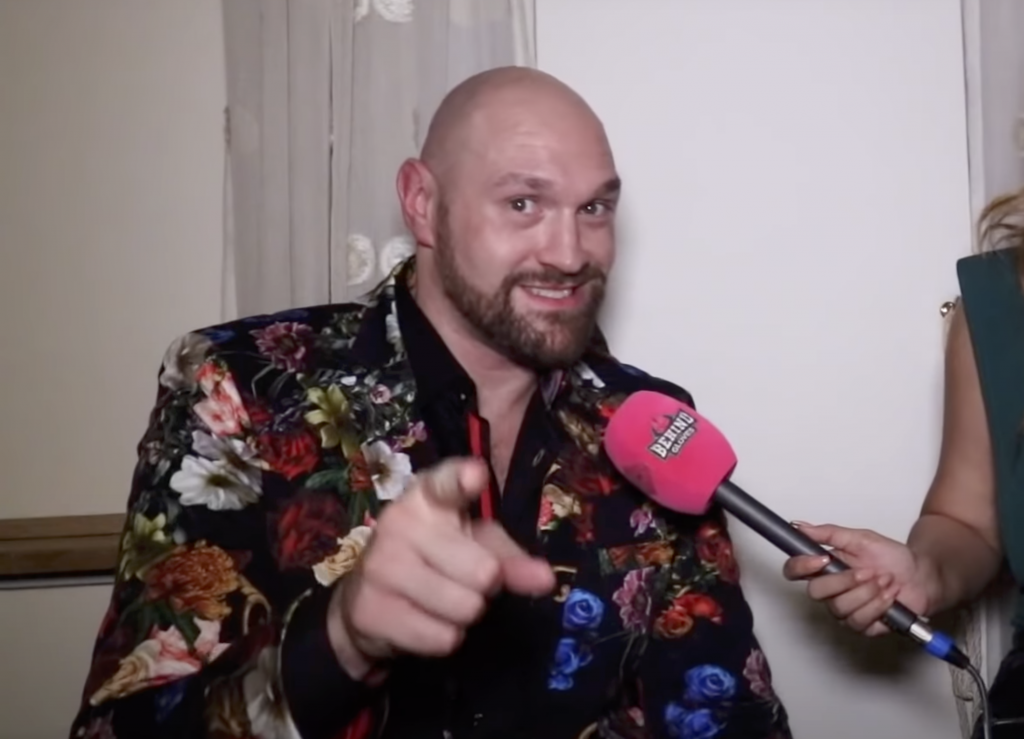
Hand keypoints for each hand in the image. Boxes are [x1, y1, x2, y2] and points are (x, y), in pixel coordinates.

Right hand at [327, 457, 554, 678]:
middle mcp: (399, 522)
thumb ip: (510, 559)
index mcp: (426, 497)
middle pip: (483, 572)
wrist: (365, 601)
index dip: (461, 479)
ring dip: (464, 615)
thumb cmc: (433, 560)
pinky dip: (442, 639)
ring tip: (441, 602)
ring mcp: (380, 566)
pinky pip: (441, 638)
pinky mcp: (370, 610)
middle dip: (484, 588)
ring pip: (465, 608)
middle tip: (460, 580)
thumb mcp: (473, 546)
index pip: (445, 483)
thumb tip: (546, 579)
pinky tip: (421, 621)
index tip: (475, 476)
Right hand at [782, 523, 935, 635]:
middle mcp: (831, 591)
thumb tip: (800, 526)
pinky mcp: (863, 626)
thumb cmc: (893, 558)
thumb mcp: (860, 538)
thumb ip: (828, 533)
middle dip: (844, 581)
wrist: (922, 575)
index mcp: (825, 568)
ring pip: (839, 608)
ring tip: (884, 581)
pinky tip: (889, 596)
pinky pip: (859, 620)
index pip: (795, 571)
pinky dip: (878, 605)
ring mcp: (845, 610)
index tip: (820, 559)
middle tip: (866, 572)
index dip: (800, 567)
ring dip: (867, 592)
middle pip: (815, 593)